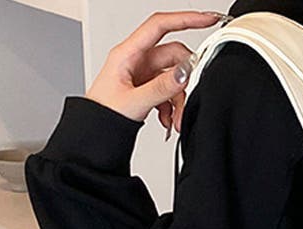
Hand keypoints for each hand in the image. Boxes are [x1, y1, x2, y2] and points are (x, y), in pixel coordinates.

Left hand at [85, 10, 224, 135]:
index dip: (185, 19)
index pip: (160, 25)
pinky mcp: (146, 89)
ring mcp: (142, 75)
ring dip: (179, 100)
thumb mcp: (135, 102)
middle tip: (189, 98)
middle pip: (173, 57)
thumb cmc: (102, 116)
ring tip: (175, 120)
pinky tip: (167, 119)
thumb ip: (162, 87)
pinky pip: (168, 92)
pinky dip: (172, 107)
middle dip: (184, 80)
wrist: (94, 136)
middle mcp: (136, 61)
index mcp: (127, 54)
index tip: (207, 20)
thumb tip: (184, 73)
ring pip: (173, 78)